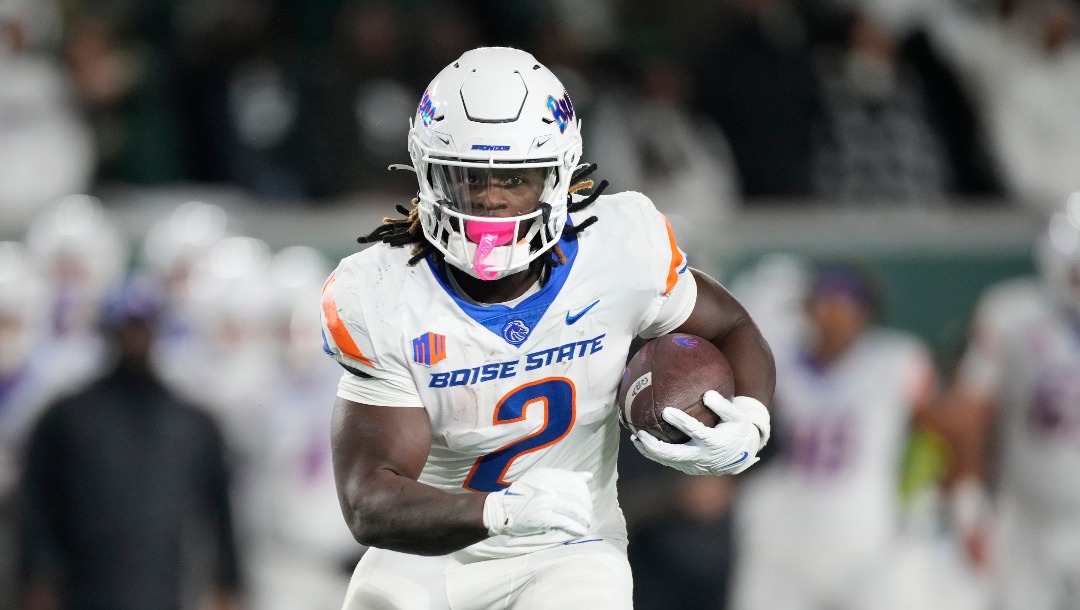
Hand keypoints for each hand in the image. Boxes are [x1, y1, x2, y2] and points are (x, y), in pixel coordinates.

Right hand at [482, 468, 592, 538]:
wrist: (500, 509)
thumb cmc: (522, 495)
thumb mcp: (540, 478)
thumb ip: (563, 477)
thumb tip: (588, 476)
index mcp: (548, 475)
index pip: (576, 481)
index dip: (584, 492)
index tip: (586, 500)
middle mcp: (548, 486)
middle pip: (578, 496)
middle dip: (586, 507)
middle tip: (587, 514)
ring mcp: (546, 501)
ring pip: (575, 510)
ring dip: (584, 519)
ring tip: (586, 524)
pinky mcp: (544, 516)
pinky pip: (567, 522)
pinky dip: (577, 527)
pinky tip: (581, 531)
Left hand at [633, 391, 769, 475]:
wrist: (741, 456)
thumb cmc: (738, 430)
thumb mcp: (737, 417)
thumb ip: (723, 406)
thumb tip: (707, 394)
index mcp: (714, 442)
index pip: (695, 432)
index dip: (681, 422)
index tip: (666, 411)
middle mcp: (702, 457)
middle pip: (674, 455)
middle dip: (655, 446)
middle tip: (640, 432)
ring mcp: (693, 465)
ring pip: (667, 461)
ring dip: (649, 451)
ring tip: (634, 438)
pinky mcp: (688, 467)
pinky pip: (668, 461)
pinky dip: (654, 454)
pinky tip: (641, 443)